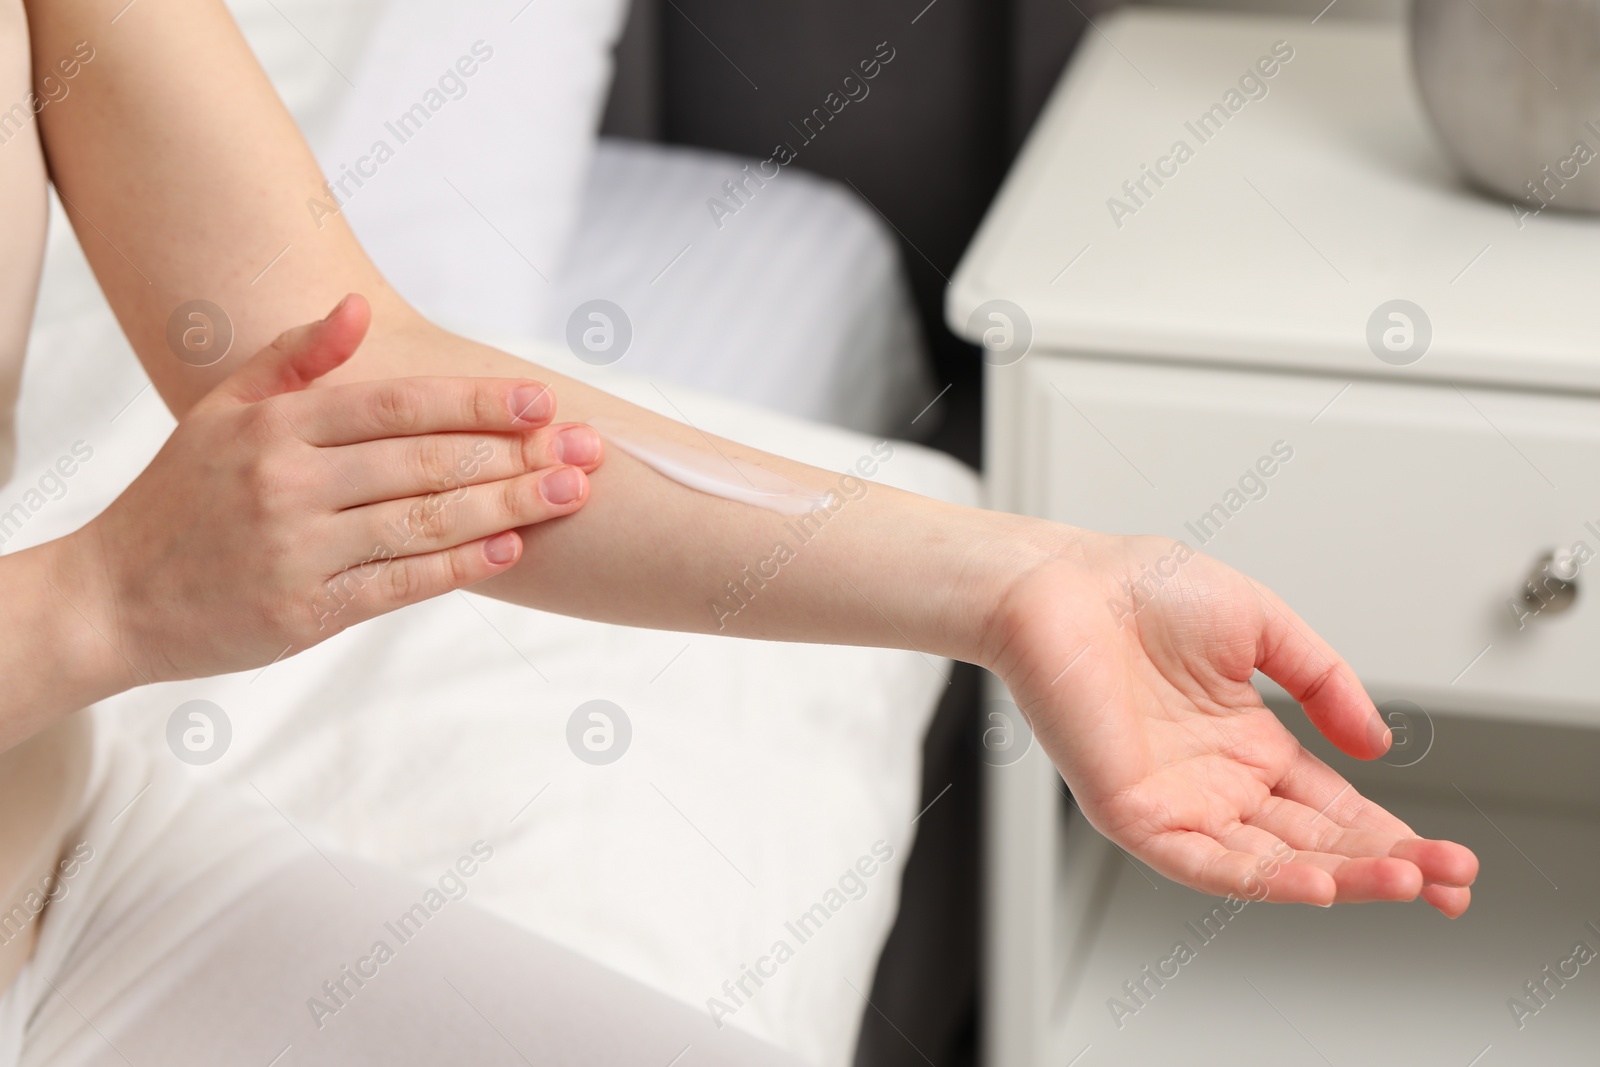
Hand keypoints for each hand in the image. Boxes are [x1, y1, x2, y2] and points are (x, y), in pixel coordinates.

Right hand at [54, 295, 602, 682]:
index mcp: (273, 428)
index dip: (475, 403)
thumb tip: (357, 309)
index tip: (540, 402)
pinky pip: (401, 584)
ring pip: (424, 523)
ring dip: (508, 507)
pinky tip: (512, 548)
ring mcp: (299, 552)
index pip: (395, 405)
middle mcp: (287, 485)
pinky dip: (461, 566)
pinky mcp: (308, 613)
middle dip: (515, 453)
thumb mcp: (221, 412)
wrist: (114, 598)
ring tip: (569, 493)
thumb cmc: (180, 498)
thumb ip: (294, 359)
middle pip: (424, 463)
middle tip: (584, 448)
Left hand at [985, 528, 1478, 915]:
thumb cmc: (1140, 590)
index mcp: (1247, 741)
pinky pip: (1201, 861)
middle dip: (1386, 864)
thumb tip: (1380, 744)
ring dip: (1341, 878)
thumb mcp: (1262, 627)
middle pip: (1314, 843)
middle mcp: (1216, 780)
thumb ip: (1324, 682)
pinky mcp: (1132, 810)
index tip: (1451, 856)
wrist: (1062, 582)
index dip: (1391, 833)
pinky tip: (1317, 883)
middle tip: (1454, 883)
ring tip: (1408, 882)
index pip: (1331, 806)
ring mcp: (1176, 800)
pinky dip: (1259, 878)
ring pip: (1269, 862)